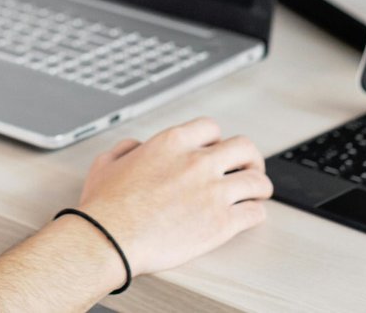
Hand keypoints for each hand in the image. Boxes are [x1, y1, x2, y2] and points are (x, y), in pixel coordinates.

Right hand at [76, 117, 270, 275]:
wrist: (110, 238)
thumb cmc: (106, 206)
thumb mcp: (107, 162)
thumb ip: (127, 148)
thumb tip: (136, 147)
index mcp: (172, 143)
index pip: (211, 128)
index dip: (216, 140)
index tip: (216, 151)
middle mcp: (197, 162)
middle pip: (244, 148)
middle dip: (249, 158)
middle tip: (247, 168)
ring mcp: (213, 192)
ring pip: (257, 181)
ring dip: (259, 186)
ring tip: (257, 193)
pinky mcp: (221, 223)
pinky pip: (255, 213)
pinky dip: (256, 213)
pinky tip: (250, 216)